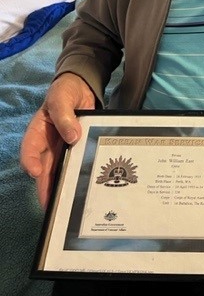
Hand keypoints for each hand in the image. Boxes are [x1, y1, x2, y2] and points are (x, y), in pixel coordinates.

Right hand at [19, 72, 95, 208]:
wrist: (82, 89)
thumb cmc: (66, 92)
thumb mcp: (62, 99)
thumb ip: (65, 116)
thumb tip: (72, 137)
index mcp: (38, 131)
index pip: (30, 148)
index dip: (31, 161)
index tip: (35, 172)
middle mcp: (47, 144)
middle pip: (43, 168)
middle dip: (45, 186)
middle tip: (50, 204)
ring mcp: (61, 149)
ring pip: (57, 171)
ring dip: (59, 187)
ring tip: (63, 206)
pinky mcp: (74, 151)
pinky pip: (73, 165)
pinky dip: (74, 178)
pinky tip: (79, 190)